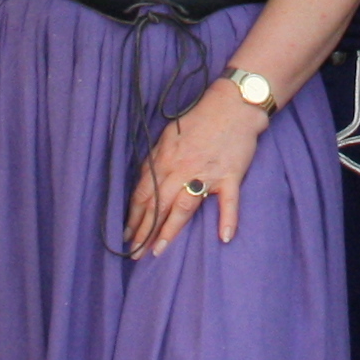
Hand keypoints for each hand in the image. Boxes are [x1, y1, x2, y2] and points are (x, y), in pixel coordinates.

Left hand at [126, 82, 265, 254]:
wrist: (233, 105)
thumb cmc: (199, 119)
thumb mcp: (167, 136)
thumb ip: (156, 160)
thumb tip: (145, 182)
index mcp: (164, 159)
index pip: (144, 194)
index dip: (134, 217)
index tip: (127, 236)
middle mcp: (182, 169)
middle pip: (158, 205)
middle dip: (144, 231)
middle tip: (135, 254)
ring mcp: (207, 174)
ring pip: (184, 207)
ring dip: (170, 231)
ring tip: (159, 251)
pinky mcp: (231, 176)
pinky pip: (229, 201)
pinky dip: (228, 219)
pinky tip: (224, 237)